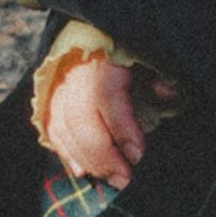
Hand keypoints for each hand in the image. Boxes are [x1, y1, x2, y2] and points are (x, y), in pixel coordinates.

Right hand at [39, 46, 154, 187]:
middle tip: (126, 179)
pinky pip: (52, 131)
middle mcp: (73, 71)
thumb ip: (161, 74)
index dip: (121, 128)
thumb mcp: (152, 56)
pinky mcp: (49, 100)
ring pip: (62, 128)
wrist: (97, 37)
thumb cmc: (132, 52)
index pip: (106, 95)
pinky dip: (66, 153)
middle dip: (103, 155)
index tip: (138, 156)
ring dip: (87, 160)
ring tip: (113, 179)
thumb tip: (166, 93)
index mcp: (101, 57)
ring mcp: (57, 86)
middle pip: (79, 119)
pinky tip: (83, 172)